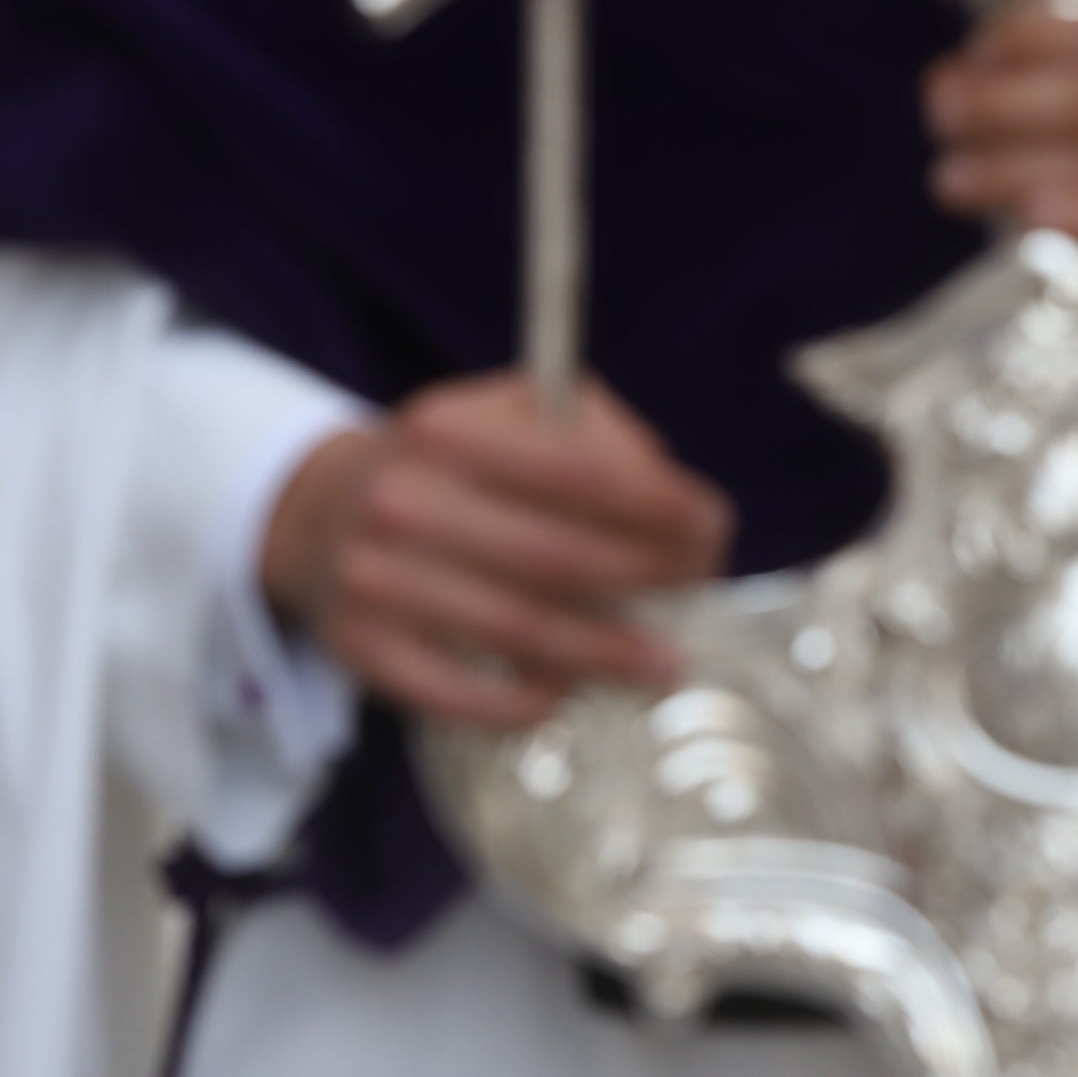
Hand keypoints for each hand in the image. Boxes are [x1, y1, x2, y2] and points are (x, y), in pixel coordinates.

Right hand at [259, 375, 733, 729]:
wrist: (321, 509)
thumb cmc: (457, 461)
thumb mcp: (515, 413)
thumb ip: (596, 437)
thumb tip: (673, 501)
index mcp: (448, 427)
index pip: (581, 473)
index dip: (661, 508)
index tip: (714, 530)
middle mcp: (403, 499)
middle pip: (557, 557)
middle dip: (647, 582)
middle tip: (700, 599)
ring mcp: (373, 578)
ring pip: (516, 630)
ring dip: (604, 656)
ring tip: (661, 668)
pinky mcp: (359, 647)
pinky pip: (454, 694)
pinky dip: (519, 704)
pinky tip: (566, 696)